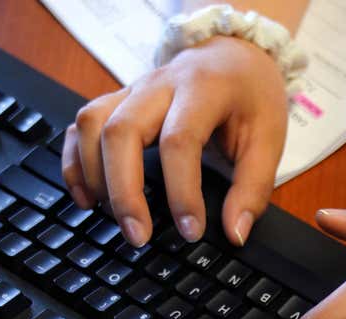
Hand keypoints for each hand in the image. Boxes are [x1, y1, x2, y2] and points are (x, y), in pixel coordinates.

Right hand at [62, 36, 287, 247]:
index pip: (180, 141)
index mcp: (203, 89)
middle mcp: (160, 84)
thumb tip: (235, 234)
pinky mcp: (116, 101)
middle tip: (138, 235)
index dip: (182, 191)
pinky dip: (75, 161)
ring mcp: (132, 90)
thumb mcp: (270, 139)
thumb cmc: (249, 96)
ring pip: (92, 124)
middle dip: (124, 190)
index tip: (190, 231)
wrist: (233, 55)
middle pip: (121, 130)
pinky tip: (86, 197)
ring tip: (111, 217)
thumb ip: (253, 189)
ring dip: (94, 175)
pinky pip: (81, 125)